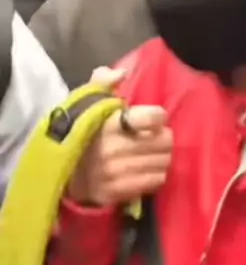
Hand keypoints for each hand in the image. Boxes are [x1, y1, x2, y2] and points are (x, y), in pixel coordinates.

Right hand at [69, 67, 172, 205]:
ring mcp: (116, 172)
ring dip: (161, 158)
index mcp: (108, 123)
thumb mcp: (87, 103)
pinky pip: (155, 181)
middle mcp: (113, 148)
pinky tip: (146, 170)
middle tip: (155, 139)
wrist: (63, 171)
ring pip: (163, 162)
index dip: (158, 117)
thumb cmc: (83, 133)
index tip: (154, 119)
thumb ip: (102, 82)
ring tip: (151, 155)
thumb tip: (122, 73)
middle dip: (163, 138)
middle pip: (164, 141)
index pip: (152, 118)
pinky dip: (156, 175)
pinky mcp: (118, 191)